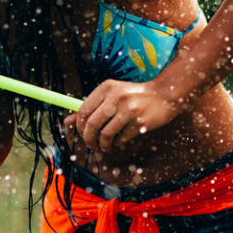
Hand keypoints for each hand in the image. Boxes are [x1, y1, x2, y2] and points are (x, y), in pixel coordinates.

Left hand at [64, 79, 182, 152]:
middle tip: (92, 144)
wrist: (164, 95)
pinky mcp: (139, 122)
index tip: (83, 133)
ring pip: (105, 134)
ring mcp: (129, 109)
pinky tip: (120, 139)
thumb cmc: (134, 97)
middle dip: (88, 138)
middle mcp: (116, 96)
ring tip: (106, 145)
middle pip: (91, 124)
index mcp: (107, 87)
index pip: (83, 110)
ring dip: (103, 144)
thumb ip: (91, 107)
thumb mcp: (112, 96)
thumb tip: (68, 121)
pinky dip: (117, 143)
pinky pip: (120, 139)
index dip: (79, 126)